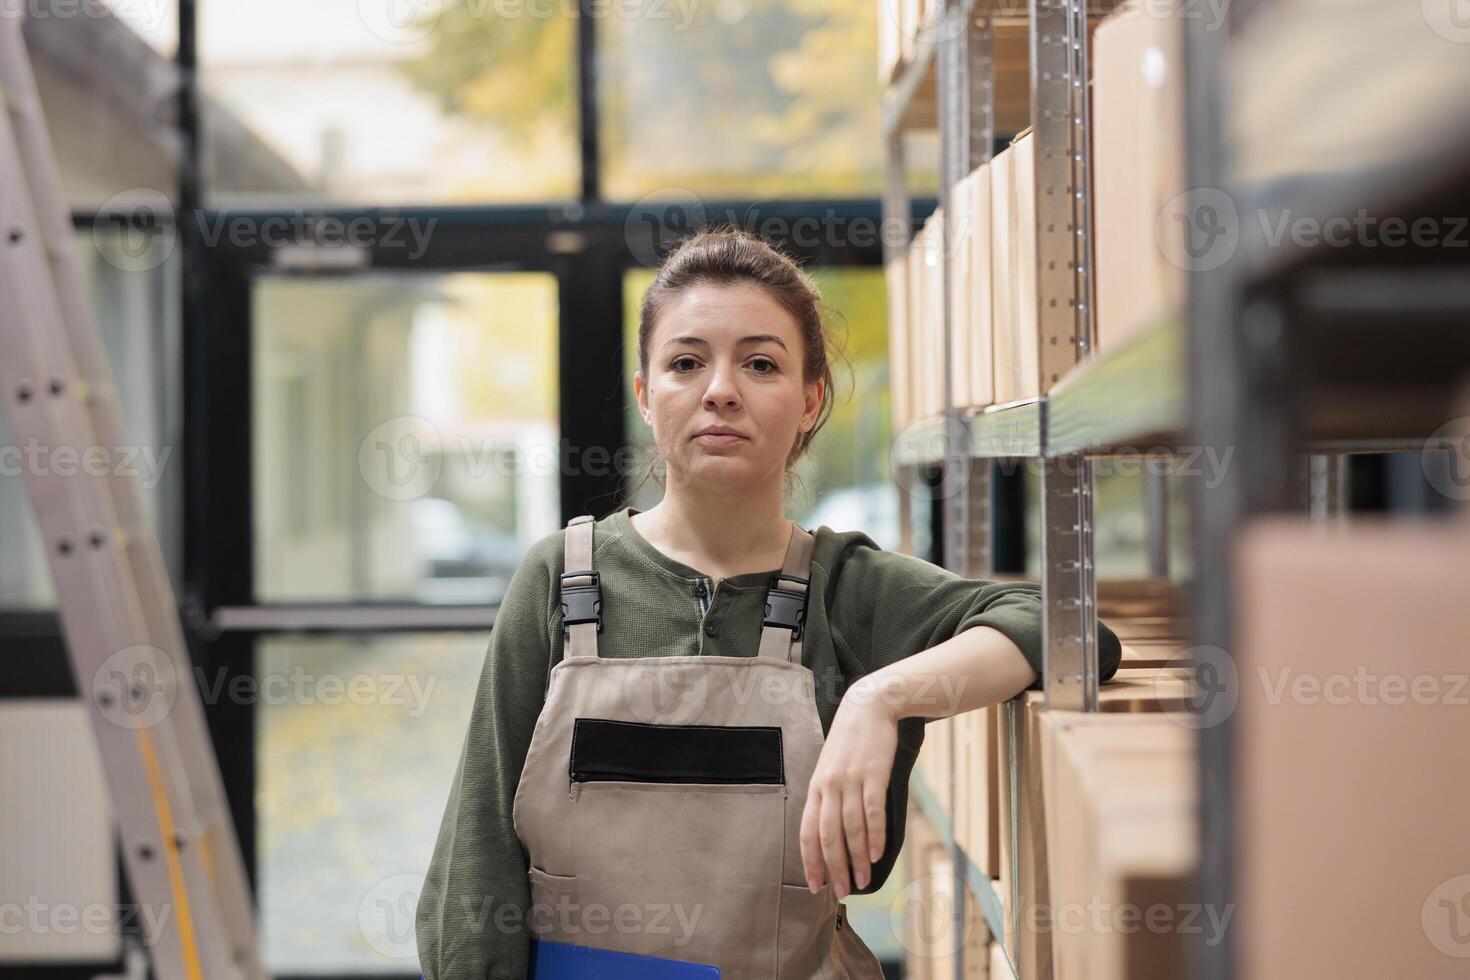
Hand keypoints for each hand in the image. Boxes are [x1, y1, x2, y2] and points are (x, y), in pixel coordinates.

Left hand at [799, 686, 898, 897]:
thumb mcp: (830, 767)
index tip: (815, 887)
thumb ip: (829, 797)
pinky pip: (872, 811)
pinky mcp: (873, 774)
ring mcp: (851, 780)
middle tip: (843, 892)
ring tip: (863, 881)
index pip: (807, 832)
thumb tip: (832, 834)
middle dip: (834, 868)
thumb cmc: (850, 742)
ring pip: (850, 828)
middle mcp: (829, 786)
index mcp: (816, 787)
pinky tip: (876, 853)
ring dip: (857, 858)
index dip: (810, 861)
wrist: (869, 706)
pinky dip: (874, 835)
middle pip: (828, 836)